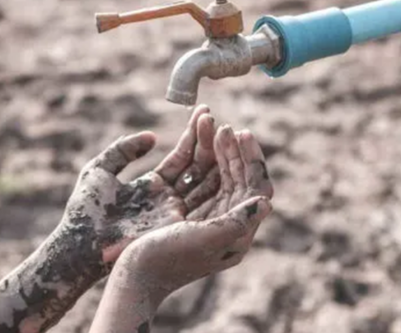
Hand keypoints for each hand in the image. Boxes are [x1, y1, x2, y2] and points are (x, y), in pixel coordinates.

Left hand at [62, 105, 219, 267]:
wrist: (80, 243)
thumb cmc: (85, 209)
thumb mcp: (100, 169)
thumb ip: (124, 149)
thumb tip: (152, 136)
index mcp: (154, 185)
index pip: (181, 157)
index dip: (192, 135)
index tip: (203, 112)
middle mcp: (170, 198)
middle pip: (197, 167)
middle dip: (208, 142)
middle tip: (215, 118)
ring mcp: (176, 211)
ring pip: (204, 180)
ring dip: (214, 155)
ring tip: (223, 129)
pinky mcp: (177, 223)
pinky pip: (203, 198)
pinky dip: (214, 177)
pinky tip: (223, 156)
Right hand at [113, 126, 273, 299]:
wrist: (133, 279)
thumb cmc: (166, 261)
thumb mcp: (204, 240)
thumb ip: (237, 222)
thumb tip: (267, 202)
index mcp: (236, 234)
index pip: (256, 189)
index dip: (252, 160)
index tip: (242, 133)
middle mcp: (224, 225)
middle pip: (238, 179)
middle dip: (233, 151)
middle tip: (226, 126)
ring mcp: (205, 218)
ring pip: (218, 175)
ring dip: (216, 149)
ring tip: (210, 123)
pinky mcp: (185, 213)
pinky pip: (198, 179)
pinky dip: (197, 158)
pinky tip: (195, 139)